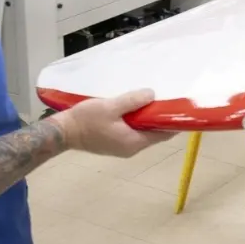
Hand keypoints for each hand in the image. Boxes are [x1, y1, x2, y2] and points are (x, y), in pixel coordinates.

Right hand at [53, 90, 176, 157]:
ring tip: (152, 101)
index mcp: (134, 142)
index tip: (181, 108)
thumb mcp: (111, 107)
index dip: (173, 122)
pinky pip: (133, 131)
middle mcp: (131, 148)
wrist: (63, 132)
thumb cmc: (86, 120)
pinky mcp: (114, 142)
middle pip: (154, 133)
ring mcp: (122, 147)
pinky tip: (135, 108)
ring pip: (143, 132)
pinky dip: (137, 121)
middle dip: (160, 118)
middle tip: (167, 99)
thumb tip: (152, 95)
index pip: (163, 134)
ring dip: (147, 118)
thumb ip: (132, 101)